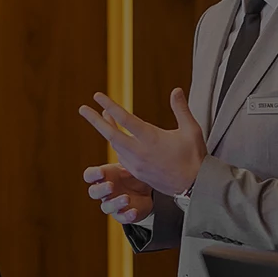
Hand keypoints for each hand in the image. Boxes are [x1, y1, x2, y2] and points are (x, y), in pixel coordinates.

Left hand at [77, 89, 205, 196]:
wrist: (195, 187)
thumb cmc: (194, 157)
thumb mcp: (191, 130)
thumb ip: (181, 109)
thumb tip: (176, 90)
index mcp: (151, 139)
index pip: (125, 119)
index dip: (110, 106)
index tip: (97, 96)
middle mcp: (140, 152)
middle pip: (111, 134)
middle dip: (95, 120)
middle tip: (82, 109)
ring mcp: (137, 165)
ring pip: (115, 145)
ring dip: (107, 131)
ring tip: (102, 118)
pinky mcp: (138, 174)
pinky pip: (121, 157)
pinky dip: (116, 144)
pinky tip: (117, 138)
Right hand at [83, 164, 153, 223]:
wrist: (146, 191)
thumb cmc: (132, 176)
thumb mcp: (131, 166)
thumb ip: (127, 163)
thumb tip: (127, 159)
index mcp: (103, 176)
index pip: (90, 175)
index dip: (93, 175)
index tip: (101, 172)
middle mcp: (104, 192)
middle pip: (94, 192)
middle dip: (101, 189)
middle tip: (111, 186)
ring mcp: (112, 204)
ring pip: (107, 206)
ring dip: (115, 203)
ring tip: (126, 198)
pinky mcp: (122, 215)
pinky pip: (122, 217)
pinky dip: (127, 216)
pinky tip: (134, 212)